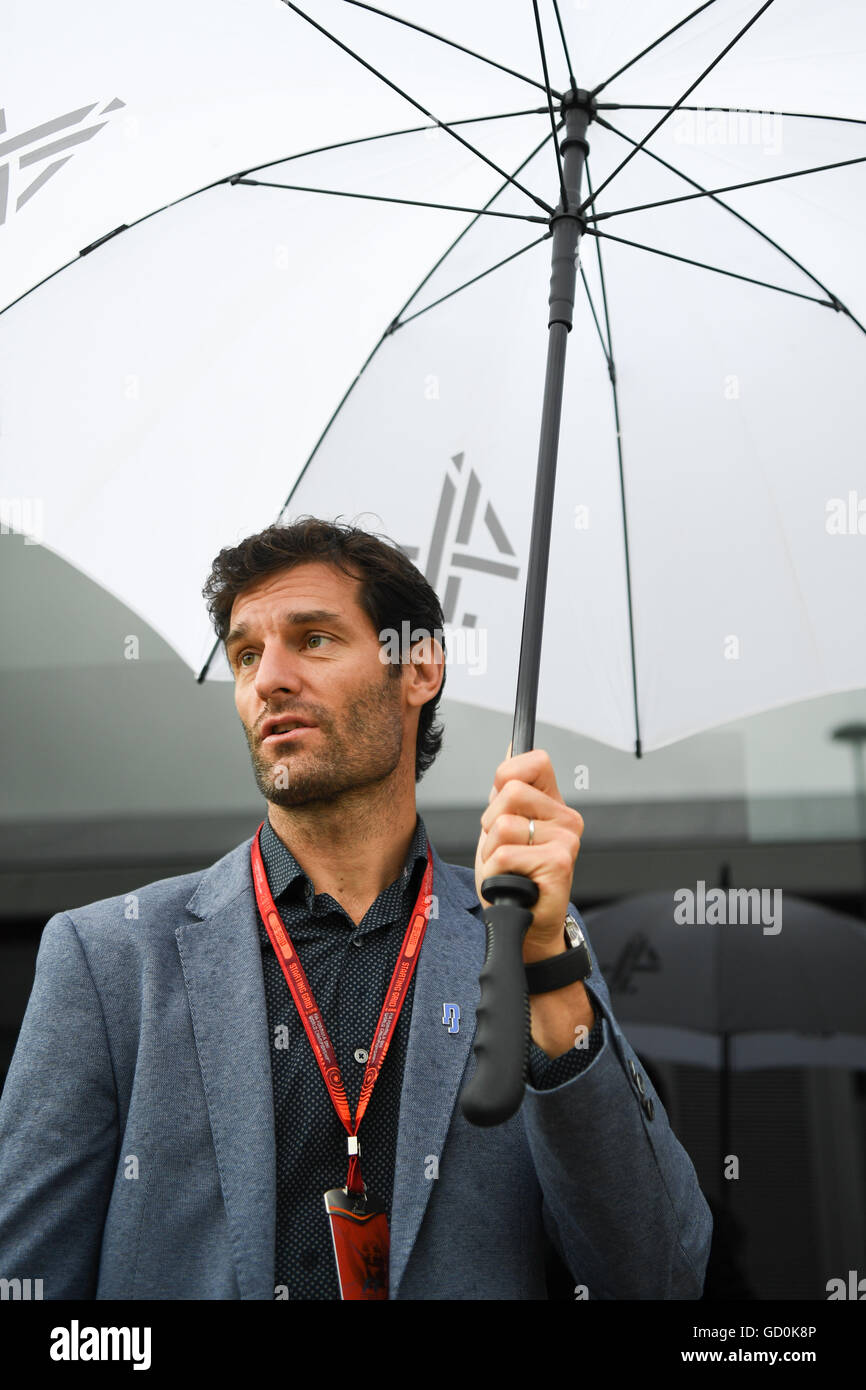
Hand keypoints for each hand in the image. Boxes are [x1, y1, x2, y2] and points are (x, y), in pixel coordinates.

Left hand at [475, 745, 584, 963]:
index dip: (507, 774)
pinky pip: (505, 854)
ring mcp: (566, 840)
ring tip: (506, 867)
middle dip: (490, 822)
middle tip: (502, 846)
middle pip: (510, 792)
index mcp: (554, 803)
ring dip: (491, 851)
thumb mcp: (503, 826)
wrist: (525, 922)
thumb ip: (507, 789)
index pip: (535, 760)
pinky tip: (511, 882)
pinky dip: (495, 872)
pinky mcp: (559, 863)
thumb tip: (512, 746)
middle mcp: (566, 818)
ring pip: (503, 825)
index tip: (501, 797)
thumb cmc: (514, 876)